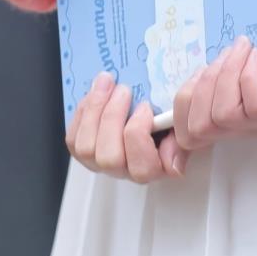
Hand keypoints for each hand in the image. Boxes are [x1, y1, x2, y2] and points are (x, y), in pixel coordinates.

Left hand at [67, 73, 188, 182]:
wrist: (150, 103)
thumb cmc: (169, 115)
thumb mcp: (183, 123)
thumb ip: (182, 138)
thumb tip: (172, 161)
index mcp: (155, 168)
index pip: (142, 168)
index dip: (138, 135)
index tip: (145, 106)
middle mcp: (127, 171)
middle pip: (110, 158)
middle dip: (113, 118)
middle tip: (123, 89)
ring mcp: (104, 164)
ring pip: (87, 149)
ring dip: (94, 111)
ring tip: (106, 84)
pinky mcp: (86, 152)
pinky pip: (73, 140)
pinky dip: (81, 114)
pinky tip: (94, 95)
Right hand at [171, 36, 256, 155]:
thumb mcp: (229, 55)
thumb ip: (206, 69)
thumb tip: (172, 78)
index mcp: (230, 118)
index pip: (189, 140)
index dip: (174, 124)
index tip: (165, 101)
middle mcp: (247, 128)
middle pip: (198, 131)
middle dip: (199, 89)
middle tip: (219, 59)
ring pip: (222, 116)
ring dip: (225, 75)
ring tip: (243, 50)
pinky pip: (251, 103)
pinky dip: (247, 73)